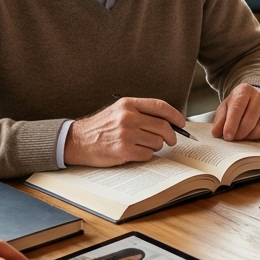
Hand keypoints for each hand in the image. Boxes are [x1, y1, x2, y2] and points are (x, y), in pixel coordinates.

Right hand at [64, 96, 183, 166]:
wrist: (78, 141)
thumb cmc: (101, 127)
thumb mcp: (119, 111)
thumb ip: (141, 112)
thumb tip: (169, 122)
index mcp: (128, 104)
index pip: (160, 106)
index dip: (175, 115)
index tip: (181, 123)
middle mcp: (128, 117)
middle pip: (163, 127)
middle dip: (171, 136)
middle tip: (171, 140)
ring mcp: (126, 134)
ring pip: (157, 142)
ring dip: (154, 146)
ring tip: (142, 145)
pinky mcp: (124, 150)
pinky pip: (148, 155)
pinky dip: (145, 155)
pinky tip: (134, 152)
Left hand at [213, 83, 259, 141]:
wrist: (258, 98)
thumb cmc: (239, 104)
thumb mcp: (226, 107)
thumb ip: (220, 119)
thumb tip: (216, 133)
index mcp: (244, 91)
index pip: (237, 109)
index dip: (231, 125)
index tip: (227, 137)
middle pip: (249, 122)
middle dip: (239, 134)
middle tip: (233, 138)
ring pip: (259, 130)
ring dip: (248, 137)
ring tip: (242, 135)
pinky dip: (258, 139)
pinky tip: (252, 134)